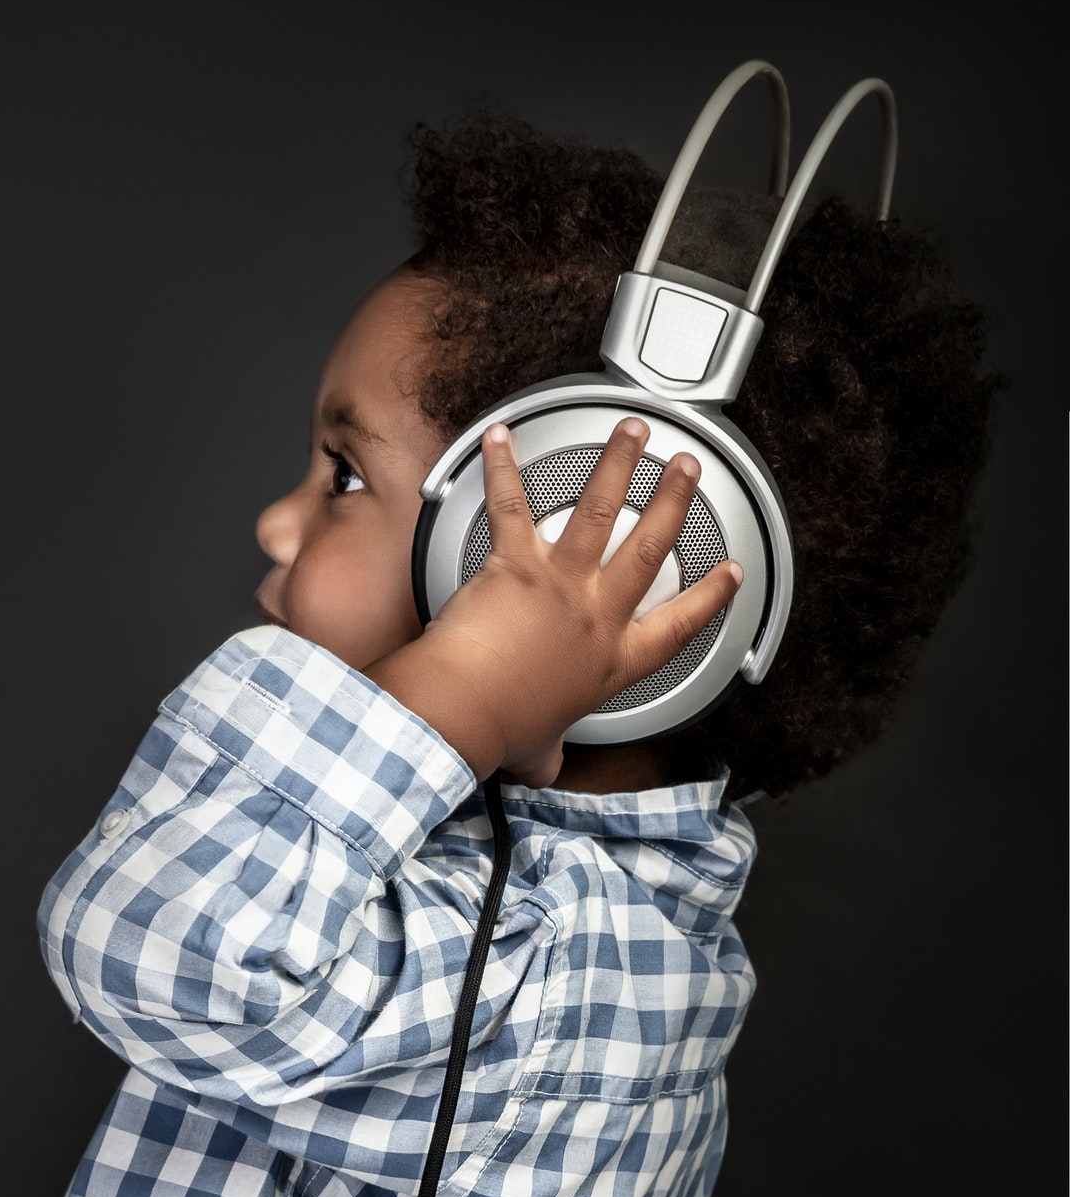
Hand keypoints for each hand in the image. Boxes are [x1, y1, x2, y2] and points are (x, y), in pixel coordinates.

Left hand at [370, 416, 742, 786]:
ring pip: (599, 509)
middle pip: (650, 546)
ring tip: (631, 430)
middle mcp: (595, 614)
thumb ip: (548, 755)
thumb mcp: (540, 754)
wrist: (468, 711)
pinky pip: (510, 504)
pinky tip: (501, 436)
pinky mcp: (516, 563)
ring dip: (618, 463)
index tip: (728, 573)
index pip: (678, 627)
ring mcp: (560, 582)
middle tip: (686, 469)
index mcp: (612, 662)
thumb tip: (541, 766)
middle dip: (674, 501)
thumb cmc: (500, 732)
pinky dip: (503, 466)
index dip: (710, 597)